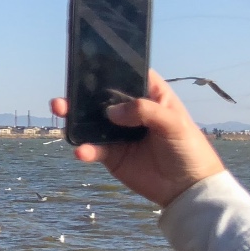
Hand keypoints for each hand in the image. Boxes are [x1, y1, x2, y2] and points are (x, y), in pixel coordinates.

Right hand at [49, 70, 225, 207]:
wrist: (187, 188)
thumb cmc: (189, 148)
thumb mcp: (174, 123)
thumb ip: (145, 111)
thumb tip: (111, 112)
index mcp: (150, 96)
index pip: (128, 75)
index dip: (112, 68)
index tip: (90, 63)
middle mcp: (131, 111)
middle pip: (102, 96)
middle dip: (82, 92)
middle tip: (67, 90)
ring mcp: (119, 133)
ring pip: (91, 121)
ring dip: (74, 116)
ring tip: (61, 111)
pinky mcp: (112, 155)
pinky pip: (93, 148)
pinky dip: (85, 149)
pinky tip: (81, 151)